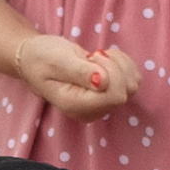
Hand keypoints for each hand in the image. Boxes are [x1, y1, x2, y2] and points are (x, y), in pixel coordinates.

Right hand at [15, 31, 139, 122]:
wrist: (37, 59)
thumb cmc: (43, 57)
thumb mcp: (58, 60)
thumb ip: (80, 72)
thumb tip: (103, 83)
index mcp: (76, 106)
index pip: (116, 96)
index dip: (111, 72)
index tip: (92, 58)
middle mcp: (91, 111)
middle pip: (126, 90)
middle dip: (115, 66)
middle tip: (92, 57)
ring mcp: (102, 106)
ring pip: (132, 84)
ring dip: (119, 63)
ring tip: (96, 58)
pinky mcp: (109, 96)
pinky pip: (132, 79)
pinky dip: (122, 64)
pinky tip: (103, 60)